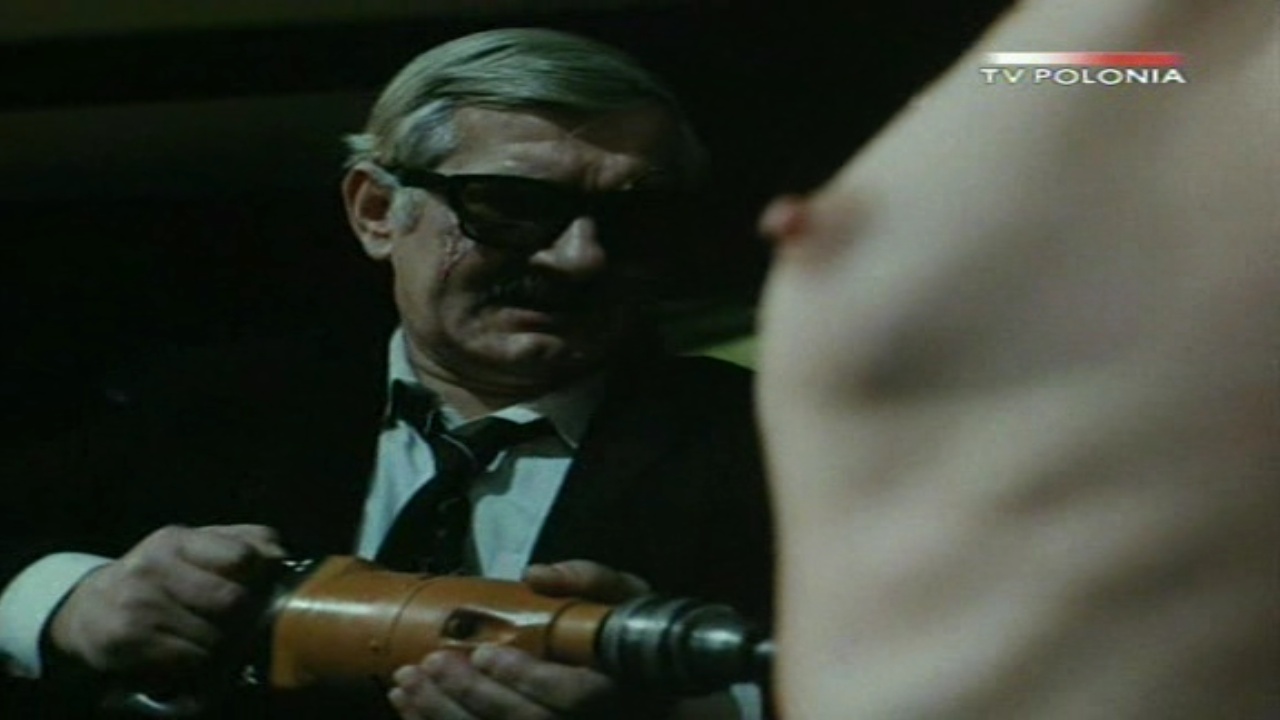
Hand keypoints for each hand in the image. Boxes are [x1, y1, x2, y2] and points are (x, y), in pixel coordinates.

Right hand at [48, 524, 285, 683]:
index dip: (259, 575)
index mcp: (176, 540)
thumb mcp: (194, 546)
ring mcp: (140, 606)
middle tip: (240, 620)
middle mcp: (154, 568)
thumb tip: (282, 556)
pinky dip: (200, 661)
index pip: (241, 556)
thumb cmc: (158, 574)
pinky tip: (190, 652)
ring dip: (223, 644)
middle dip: (243, 615)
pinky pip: (191, 660)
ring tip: (213, 637)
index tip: (257, 585)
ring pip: (215, 636)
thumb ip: (242, 541)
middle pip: (232, 600)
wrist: (89, 608)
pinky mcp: (129, 641)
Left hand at [388, 560, 671, 719]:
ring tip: (406, 684)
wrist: (649, 690)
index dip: (526, 678)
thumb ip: (591, 580)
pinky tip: (411, 707)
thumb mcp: (627, 598)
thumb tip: (536, 574)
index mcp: (616, 687)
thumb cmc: (631, 636)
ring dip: (445, 714)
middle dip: (472, 695)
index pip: (573, 695)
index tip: (485, 654)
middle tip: (429, 664)